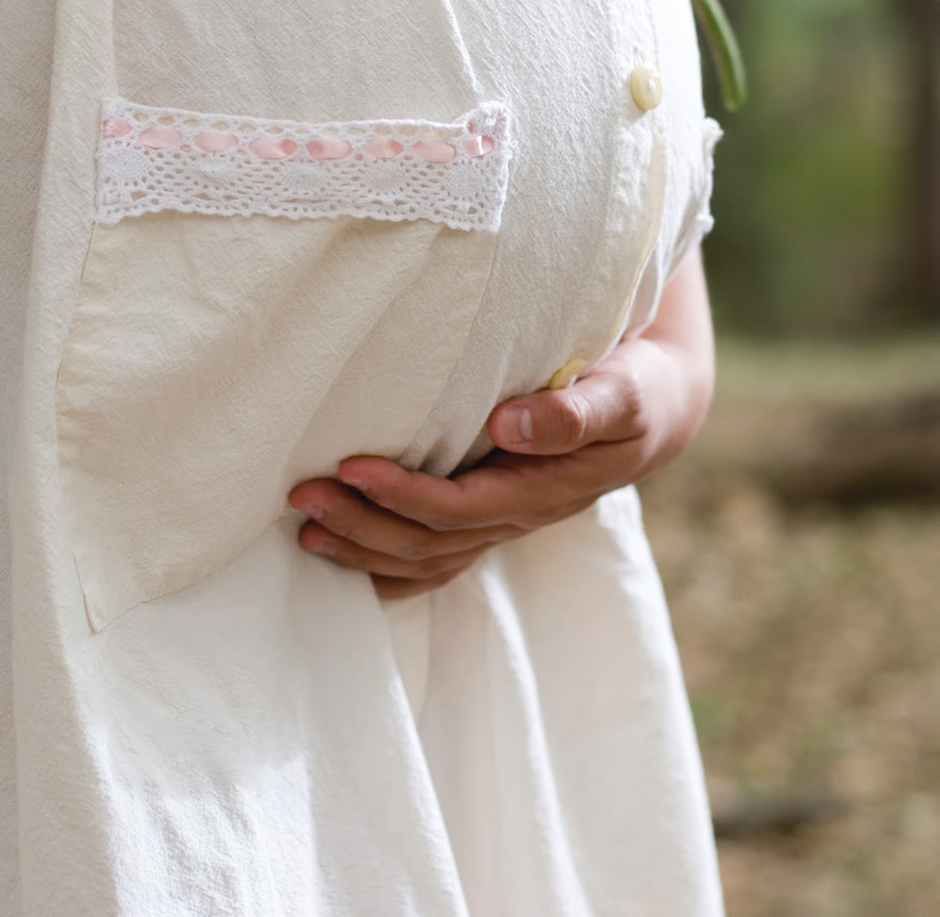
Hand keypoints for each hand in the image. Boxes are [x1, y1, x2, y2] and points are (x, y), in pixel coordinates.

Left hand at [288, 251, 713, 598]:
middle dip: (364, 524)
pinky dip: (388, 569)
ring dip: (364, 548)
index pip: (463, 507)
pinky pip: (437, 562)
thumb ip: (574, 411)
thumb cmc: (634, 388)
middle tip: (303, 496)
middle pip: (432, 541)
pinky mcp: (493, 516)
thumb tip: (509, 424)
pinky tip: (343, 560)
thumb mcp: (622, 394)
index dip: (405, 494)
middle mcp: (521, 517)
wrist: (655, 409)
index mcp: (547, 490)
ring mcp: (506, 524)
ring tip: (304, 528)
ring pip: (427, 558)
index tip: (352, 466)